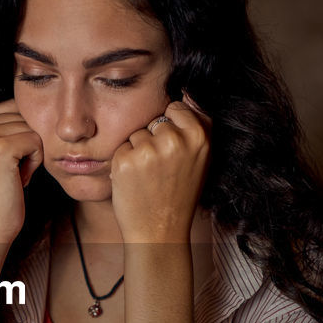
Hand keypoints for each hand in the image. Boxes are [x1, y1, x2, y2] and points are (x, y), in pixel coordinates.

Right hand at [0, 99, 43, 243]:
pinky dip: (36, 162)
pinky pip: (38, 142)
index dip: (21, 135)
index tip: (6, 161)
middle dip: (27, 145)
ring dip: (32, 154)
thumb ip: (7, 123)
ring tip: (12, 175)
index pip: (16, 108)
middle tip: (10, 171)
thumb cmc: (0, 189)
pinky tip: (18, 178)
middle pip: (26, 117)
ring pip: (34, 129)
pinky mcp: (0, 148)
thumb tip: (38, 96)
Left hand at [109, 94, 210, 243]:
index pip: (176, 107)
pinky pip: (121, 147)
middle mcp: (176, 140)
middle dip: (154, 140)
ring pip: (136, 134)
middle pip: (154, 120)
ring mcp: (150, 150)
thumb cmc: (179, 193)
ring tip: (149, 178)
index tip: (174, 151)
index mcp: (200, 137)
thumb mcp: (201, 158)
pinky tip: (135, 182)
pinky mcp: (127, 160)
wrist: (160, 232)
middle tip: (162, 171)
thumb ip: (197, 124)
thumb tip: (188, 91)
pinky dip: (123, 163)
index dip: (171, 128)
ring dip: (138, 152)